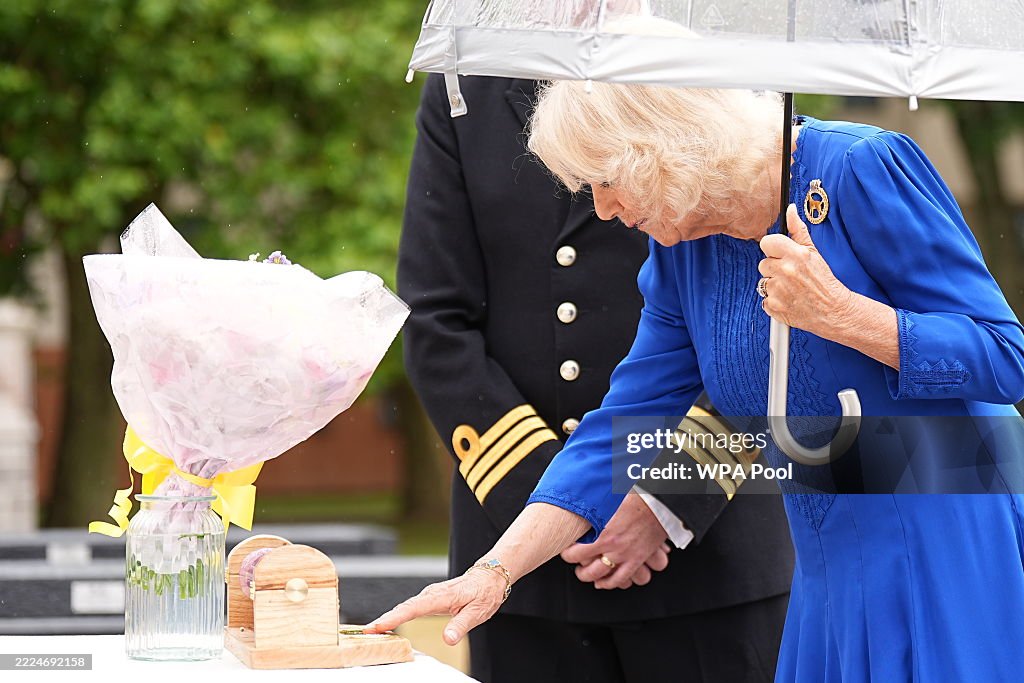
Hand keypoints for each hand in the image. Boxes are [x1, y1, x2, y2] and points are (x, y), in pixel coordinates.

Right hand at [364, 564, 506, 644]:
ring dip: (388, 618)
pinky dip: (397, 615)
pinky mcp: (430, 599)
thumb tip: (448, 639)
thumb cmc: (484, 593)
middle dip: (383, 620)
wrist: (490, 577)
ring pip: (404, 607)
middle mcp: (431, 594)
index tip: (377, 626)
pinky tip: (388, 624)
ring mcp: (429, 596)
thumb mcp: (477, 612)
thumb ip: (461, 626)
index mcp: (441, 597)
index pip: (412, 609)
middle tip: (366, 632)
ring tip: (372, 631)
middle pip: (403, 608)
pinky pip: (409, 608)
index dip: (393, 618)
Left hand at [560, 494, 669, 589]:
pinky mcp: (637, 559)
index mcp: (603, 533)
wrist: (658, 503)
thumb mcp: (608, 500)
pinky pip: (622, 578)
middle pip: (588, 570)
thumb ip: (594, 506)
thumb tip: (580, 499)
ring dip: (592, 578)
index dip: (567, 553)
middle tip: (576, 565)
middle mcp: (613, 548)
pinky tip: (605, 582)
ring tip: (587, 575)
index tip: (565, 550)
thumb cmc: (635, 496)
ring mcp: (626, 556)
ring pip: (604, 578)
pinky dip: (611, 583)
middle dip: (579, 570)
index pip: (576, 552)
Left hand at [758, 204, 854, 336]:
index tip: (781, 255)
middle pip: (763, 263)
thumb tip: (790, 210)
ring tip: (792, 288)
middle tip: (791, 275)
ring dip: (774, 285)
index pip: (766, 242)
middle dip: (774, 269)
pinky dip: (774, 301)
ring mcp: (778, 290)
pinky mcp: (774, 306)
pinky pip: (764, 300)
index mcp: (795, 255)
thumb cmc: (824, 281)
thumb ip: (798, 231)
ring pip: (763, 282)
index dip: (773, 249)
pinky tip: (789, 300)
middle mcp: (784, 271)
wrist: (833, 311)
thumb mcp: (813, 252)